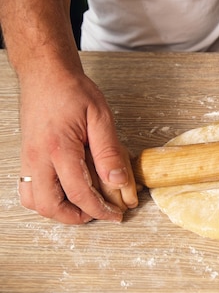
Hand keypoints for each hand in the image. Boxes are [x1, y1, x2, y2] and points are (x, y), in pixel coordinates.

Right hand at [17, 68, 137, 223]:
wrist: (45, 74)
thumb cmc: (72, 91)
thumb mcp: (101, 117)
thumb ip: (109, 151)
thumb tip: (118, 181)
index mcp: (59, 149)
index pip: (79, 193)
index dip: (100, 210)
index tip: (116, 214)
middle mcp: (37, 158)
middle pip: (50, 206)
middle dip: (77, 217)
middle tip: (99, 213)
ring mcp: (28, 159)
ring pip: (34, 202)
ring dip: (58, 211)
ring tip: (83, 206)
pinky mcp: (26, 157)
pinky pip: (28, 189)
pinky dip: (46, 198)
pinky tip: (66, 192)